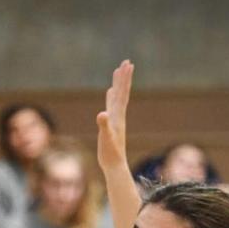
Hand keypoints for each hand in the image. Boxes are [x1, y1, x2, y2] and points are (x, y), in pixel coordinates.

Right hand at [96, 60, 133, 174]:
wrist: (115, 165)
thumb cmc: (110, 153)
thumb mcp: (106, 138)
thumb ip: (104, 126)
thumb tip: (101, 114)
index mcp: (117, 116)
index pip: (121, 93)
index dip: (123, 79)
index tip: (126, 65)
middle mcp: (118, 115)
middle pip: (122, 92)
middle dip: (123, 77)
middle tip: (126, 62)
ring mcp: (116, 120)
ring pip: (118, 97)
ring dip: (118, 84)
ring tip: (118, 72)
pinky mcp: (112, 125)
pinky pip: (112, 106)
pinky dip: (111, 97)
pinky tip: (110, 92)